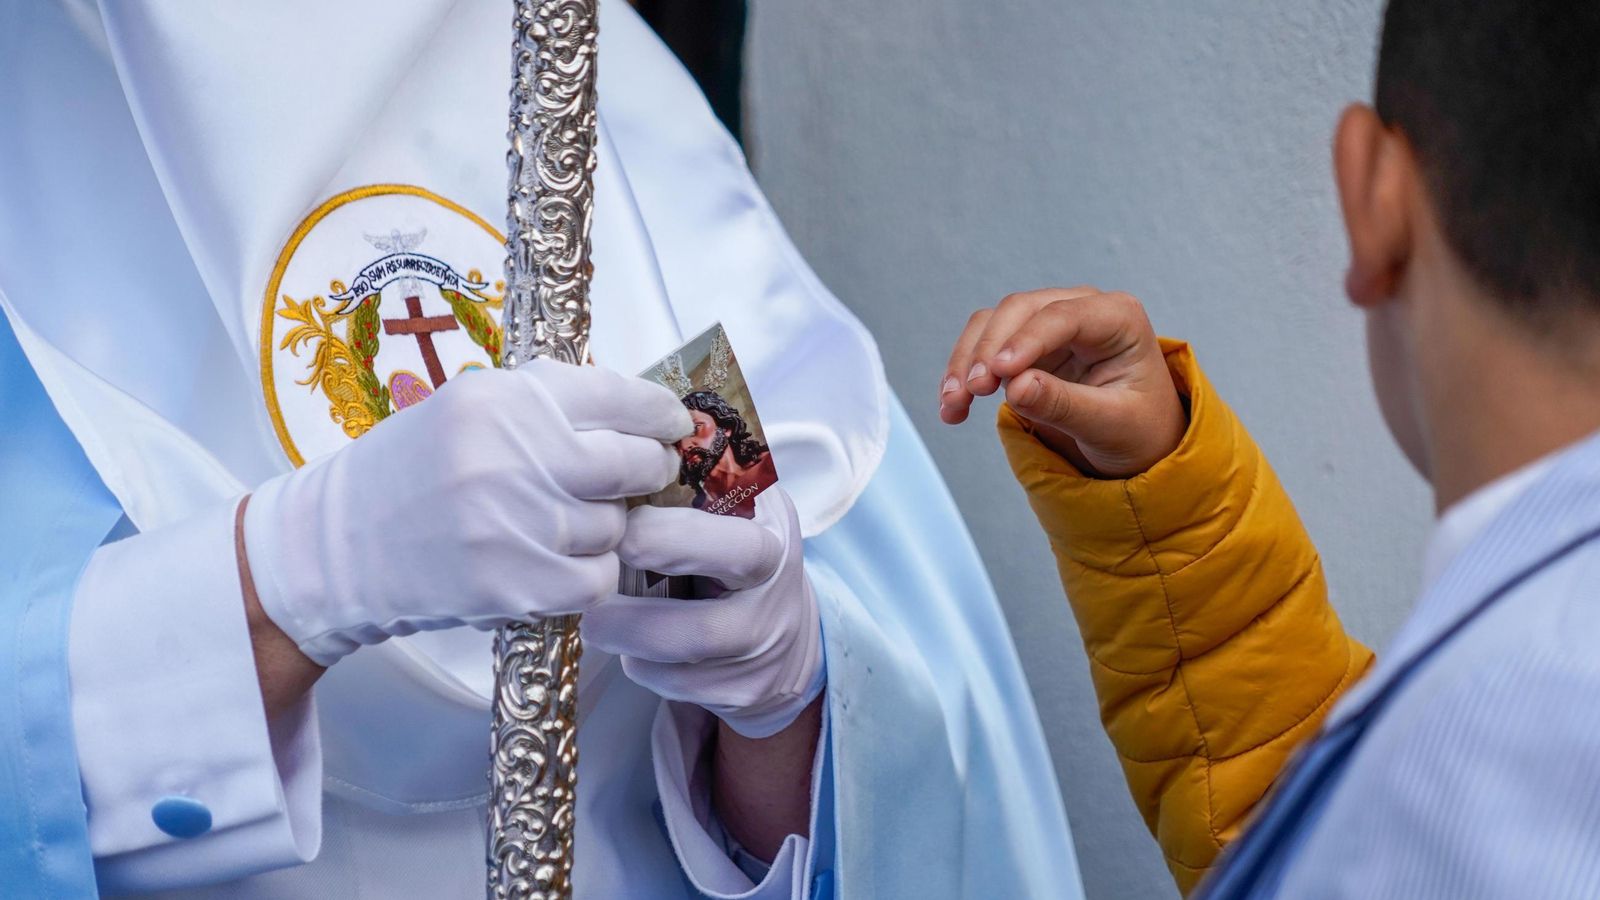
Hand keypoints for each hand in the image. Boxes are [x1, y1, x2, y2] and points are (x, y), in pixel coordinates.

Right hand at [243, 360, 690, 665]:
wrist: (334, 548)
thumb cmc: (408, 475)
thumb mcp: (469, 411)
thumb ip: (549, 406)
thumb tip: (640, 415)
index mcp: (505, 399)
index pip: (620, 396)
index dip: (661, 415)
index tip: (674, 426)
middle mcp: (514, 455)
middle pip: (635, 464)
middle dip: (650, 472)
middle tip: (643, 477)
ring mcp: (515, 523)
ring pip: (616, 527)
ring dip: (606, 529)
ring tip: (562, 524)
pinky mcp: (514, 584)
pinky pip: (597, 579)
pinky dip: (588, 575)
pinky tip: (553, 563)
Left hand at [583, 488, 823, 738]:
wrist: (789, 635)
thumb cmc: (739, 552)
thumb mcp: (739, 506)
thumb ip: (696, 479)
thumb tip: (624, 443)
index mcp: (773, 538)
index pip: (733, 546)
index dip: (672, 540)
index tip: (621, 528)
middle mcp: (774, 600)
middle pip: (703, 626)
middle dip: (637, 616)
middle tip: (590, 594)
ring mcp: (760, 653)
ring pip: (677, 659)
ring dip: (625, 637)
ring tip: (595, 617)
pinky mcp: (741, 693)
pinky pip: (672, 683)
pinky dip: (640, 663)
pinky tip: (631, 642)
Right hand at [939, 287, 1186, 477]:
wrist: (1137, 441)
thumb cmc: (1139, 429)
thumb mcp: (1110, 425)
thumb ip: (1065, 405)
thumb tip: (1016, 388)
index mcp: (1118, 318)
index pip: (1063, 316)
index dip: (1027, 340)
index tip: (998, 372)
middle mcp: (1081, 309)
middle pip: (1019, 310)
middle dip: (988, 349)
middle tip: (971, 391)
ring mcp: (1049, 324)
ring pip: (992, 323)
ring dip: (966, 361)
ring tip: (953, 405)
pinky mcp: (1025, 344)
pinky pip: (984, 346)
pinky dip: (963, 373)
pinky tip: (953, 406)